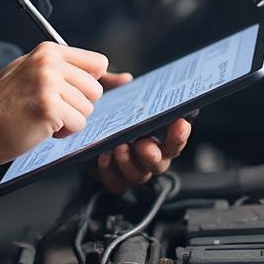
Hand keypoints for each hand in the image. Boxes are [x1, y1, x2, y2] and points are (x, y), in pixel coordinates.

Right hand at [0, 42, 107, 169]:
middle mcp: (49, 63)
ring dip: (69, 120)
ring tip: (41, 117)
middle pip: (95, 89)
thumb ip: (68, 70)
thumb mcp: (32, 73)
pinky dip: (63, 133)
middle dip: (77, 105)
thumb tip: (118, 76)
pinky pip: (78, 124)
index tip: (72, 94)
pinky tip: (40, 128)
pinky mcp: (49, 108)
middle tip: (49, 108)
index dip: (88, 84)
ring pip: (87, 109)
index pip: (97, 63)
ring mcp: (49, 84)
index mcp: (47, 51)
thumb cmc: (1, 105)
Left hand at [89, 71, 190, 194]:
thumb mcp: (107, 93)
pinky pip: (116, 183)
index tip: (180, 123)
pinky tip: (103, 157)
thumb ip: (115, 85)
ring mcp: (132, 170)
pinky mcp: (113, 179)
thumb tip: (125, 80)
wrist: (83, 129)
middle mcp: (148, 155)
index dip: (180, 133)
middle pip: (161, 162)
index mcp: (156, 135)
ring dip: (130, 163)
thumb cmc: (103, 112)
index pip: (175, 138)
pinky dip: (110, 171)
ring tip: (120, 147)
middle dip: (155, 154)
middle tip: (145, 144)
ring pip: (140, 175)